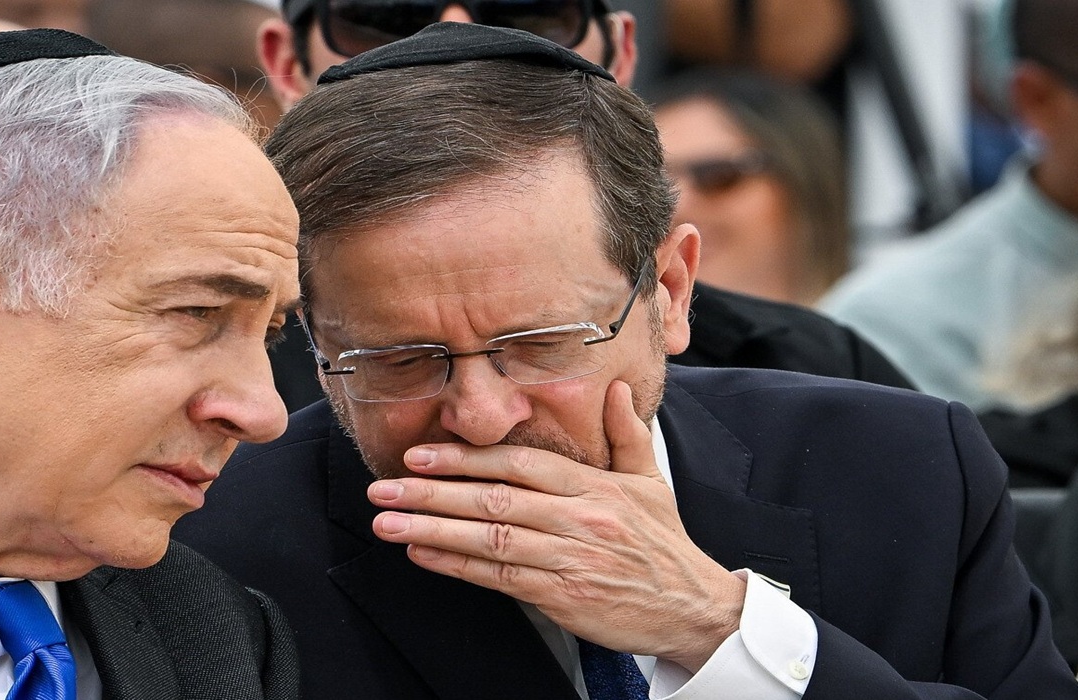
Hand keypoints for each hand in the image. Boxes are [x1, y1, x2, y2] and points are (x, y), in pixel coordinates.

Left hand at [367, 381, 744, 671]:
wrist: (695, 609)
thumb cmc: (664, 545)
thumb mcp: (651, 482)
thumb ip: (626, 435)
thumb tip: (617, 388)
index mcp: (594, 486)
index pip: (520, 463)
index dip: (466, 457)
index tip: (419, 454)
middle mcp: (578, 519)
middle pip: (494, 500)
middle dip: (431, 493)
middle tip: (382, 489)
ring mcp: (570, 559)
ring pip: (490, 540)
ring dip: (432, 532)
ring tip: (387, 524)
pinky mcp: (564, 596)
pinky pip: (501, 578)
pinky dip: (457, 567)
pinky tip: (422, 556)